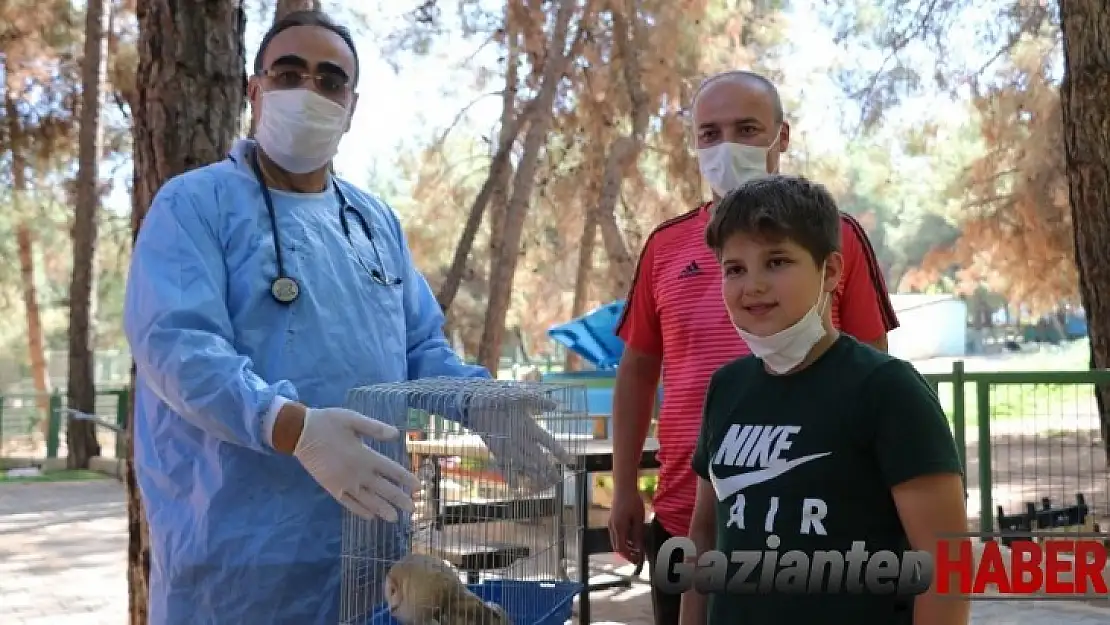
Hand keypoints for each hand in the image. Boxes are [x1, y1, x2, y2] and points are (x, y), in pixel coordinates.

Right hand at [293, 406, 420, 521]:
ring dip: (382, 509)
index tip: (418, 488)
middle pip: (383, 489)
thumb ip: (375, 428)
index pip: (392, 470)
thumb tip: (397, 434)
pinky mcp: (332, 488)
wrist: (300, 433)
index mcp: (365, 455)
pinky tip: (369, 517)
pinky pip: (349, 503)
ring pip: (368, 500)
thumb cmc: (328, 423)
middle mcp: (358, 473)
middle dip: (399, 500)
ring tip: (394, 519)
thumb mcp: (353, 419)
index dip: (406, 479)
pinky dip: (360, 511)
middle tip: (413, 510)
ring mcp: (344, 483)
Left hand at [463, 391, 573, 491]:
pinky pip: (505, 465)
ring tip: (543, 486)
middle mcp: (523, 439)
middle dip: (548, 469)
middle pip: (539, 457)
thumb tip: (556, 405)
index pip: (548, 441)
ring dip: (533, 474)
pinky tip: (515, 487)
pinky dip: (509, 476)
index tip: (568, 460)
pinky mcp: (497, 451)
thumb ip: (537, 401)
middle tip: (558, 480)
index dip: (558, 450)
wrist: (477, 402)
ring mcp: (510, 446)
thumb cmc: (500, 397)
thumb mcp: (520, 397)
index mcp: (530, 427)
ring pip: (525, 463)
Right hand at [608, 485, 645, 564]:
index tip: (637, 561)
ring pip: (615, 542)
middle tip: (637, 557)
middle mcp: (612, 528)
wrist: (623, 488)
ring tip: (636, 548)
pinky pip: (615, 535)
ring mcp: (610, 524)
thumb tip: (639, 548)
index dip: (629, 557)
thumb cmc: (633, 502)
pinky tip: (631, 538)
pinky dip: (622, 540)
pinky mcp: (611, 520)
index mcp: (619, 528)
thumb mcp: (638, 519)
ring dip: (624, 548)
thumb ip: (638, 535)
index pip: (621, 549)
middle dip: (626, 554)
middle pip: (616, 547)